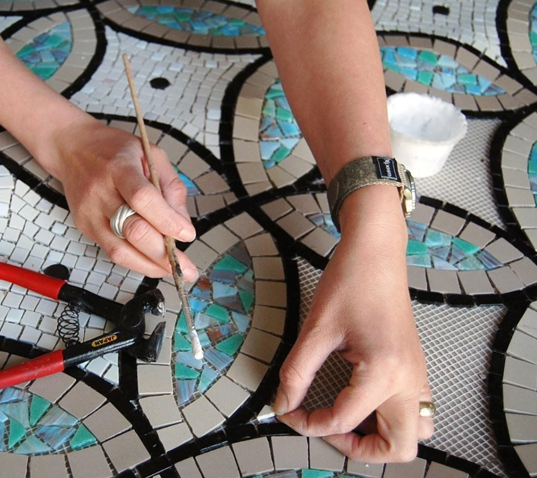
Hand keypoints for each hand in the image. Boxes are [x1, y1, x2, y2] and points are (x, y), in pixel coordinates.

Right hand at [42, 116, 198, 280]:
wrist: (71, 147)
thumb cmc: (112, 149)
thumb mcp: (150, 154)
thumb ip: (170, 186)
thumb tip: (182, 224)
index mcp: (119, 168)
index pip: (143, 199)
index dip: (167, 221)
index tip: (187, 234)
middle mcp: (100, 192)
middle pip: (132, 230)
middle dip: (163, 254)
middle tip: (187, 267)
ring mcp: (89, 212)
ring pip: (120, 250)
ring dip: (150, 266)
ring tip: (173, 271)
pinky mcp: (84, 226)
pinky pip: (112, 251)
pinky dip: (136, 261)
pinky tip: (152, 263)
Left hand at [273, 186, 432, 461]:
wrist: (377, 251)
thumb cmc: (351, 281)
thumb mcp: (316, 329)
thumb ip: (297, 372)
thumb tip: (284, 403)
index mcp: (384, 373)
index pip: (343, 421)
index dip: (308, 423)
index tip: (288, 410)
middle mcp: (409, 381)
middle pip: (398, 448)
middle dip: (360, 449)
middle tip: (326, 427)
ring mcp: (417, 375)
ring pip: (412, 433)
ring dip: (380, 436)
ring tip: (345, 418)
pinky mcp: (415, 367)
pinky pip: (413, 410)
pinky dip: (388, 418)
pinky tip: (358, 400)